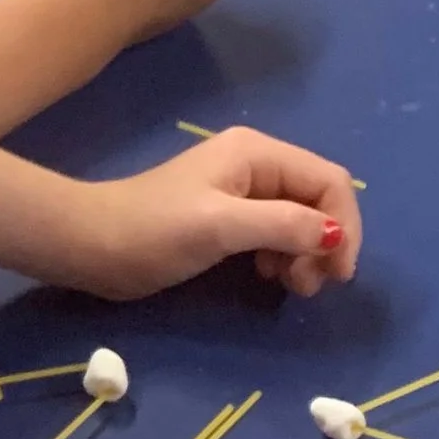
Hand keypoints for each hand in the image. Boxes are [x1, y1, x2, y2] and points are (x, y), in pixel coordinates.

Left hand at [74, 123, 360, 303]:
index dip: (345, 226)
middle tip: (308, 286)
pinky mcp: (228, 218)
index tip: (337, 274)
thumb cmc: (154, 230)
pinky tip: (269, 276)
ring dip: (307, 255)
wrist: (93, 244)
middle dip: (326, 243)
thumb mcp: (222, 226)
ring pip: (302, 220)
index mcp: (256, 153)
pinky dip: (285, 256)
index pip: (330, 181)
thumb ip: (282, 225)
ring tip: (289, 286)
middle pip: (320, 201)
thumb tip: (336, 235)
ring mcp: (241, 191)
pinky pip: (278, 233)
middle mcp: (254, 164)